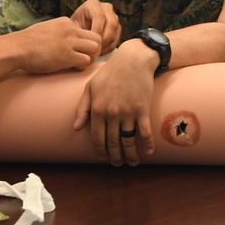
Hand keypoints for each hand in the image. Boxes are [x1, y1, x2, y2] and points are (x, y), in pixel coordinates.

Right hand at [16, 17, 101, 71]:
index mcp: (65, 22)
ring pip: (95, 48)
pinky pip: (86, 60)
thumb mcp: (46, 29)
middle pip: (96, 37)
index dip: (84, 43)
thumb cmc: (28, 43)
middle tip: (86, 58)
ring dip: (91, 58)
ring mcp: (69, 42)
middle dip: (95, 50)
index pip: (86, 31)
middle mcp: (70, 30)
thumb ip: (59, 32)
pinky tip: (74, 68)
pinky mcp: (66, 56)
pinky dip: (83, 66)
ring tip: (81, 64)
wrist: (17, 48)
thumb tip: (65, 42)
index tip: (77, 51)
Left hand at [70, 0, 120, 54]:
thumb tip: (87, 41)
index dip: (97, 30)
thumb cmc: (72, 28)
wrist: (76, 31)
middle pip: (111, 23)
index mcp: (93, 4)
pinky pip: (117, 39)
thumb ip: (79, 31)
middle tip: (95, 50)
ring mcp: (114, 17)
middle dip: (103, 39)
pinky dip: (109, 48)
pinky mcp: (117, 28)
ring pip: (115, 32)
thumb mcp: (72, 27)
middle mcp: (106, 8)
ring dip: (106, 44)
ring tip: (95, 52)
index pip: (100, 16)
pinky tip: (99, 52)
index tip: (90, 42)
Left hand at [74, 40, 157, 165]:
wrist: (133, 60)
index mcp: (98, 109)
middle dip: (115, 157)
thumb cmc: (110, 73)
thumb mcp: (91, 87)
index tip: (103, 157)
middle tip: (117, 164)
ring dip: (130, 155)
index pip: (97, 137)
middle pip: (112, 142)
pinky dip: (147, 144)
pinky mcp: (142, 109)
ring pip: (128, 140)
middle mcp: (112, 113)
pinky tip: (148, 152)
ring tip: (132, 162)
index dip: (100, 150)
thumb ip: (82, 108)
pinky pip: (145, 132)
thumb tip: (76, 127)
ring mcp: (128, 112)